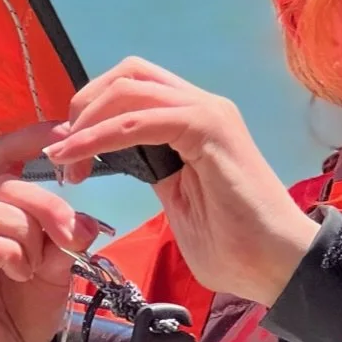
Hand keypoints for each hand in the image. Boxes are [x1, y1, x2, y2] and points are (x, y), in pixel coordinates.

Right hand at [0, 123, 106, 341]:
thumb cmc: (20, 317)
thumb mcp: (55, 271)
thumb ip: (65, 239)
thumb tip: (84, 219)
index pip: (1, 155)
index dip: (33, 137)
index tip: (69, 135)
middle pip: (2, 183)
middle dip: (48, 205)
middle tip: (73, 237)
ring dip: (25, 232)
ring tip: (38, 265)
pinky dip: (7, 254)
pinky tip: (21, 275)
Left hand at [43, 58, 318, 303]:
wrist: (279, 266)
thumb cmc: (236, 247)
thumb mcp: (179, 203)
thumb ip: (154, 174)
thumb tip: (123, 162)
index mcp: (192, 122)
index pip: (133, 90)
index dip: (93, 113)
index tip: (66, 155)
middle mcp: (200, 106)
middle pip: (127, 75)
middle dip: (84, 106)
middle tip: (61, 151)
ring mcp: (208, 112)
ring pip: (130, 87)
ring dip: (87, 120)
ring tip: (64, 157)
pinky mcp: (209, 128)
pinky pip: (141, 119)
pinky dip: (103, 134)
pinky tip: (80, 157)